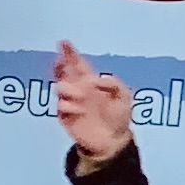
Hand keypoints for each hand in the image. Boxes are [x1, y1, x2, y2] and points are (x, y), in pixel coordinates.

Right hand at [53, 37, 135, 162]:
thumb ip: (114, 83)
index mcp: (91, 82)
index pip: (78, 64)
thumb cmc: (118, 116)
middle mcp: (78, 89)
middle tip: (63, 64)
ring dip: (69, 88)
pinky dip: (69, 105)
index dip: (70, 53)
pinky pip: (61, 106)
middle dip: (61, 66)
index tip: (63, 43)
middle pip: (64, 72)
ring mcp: (70, 102)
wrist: (112, 141)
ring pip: (60, 87)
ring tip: (82, 95)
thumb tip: (95, 80)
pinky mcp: (65, 117)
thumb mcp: (124, 96)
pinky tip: (80, 110)